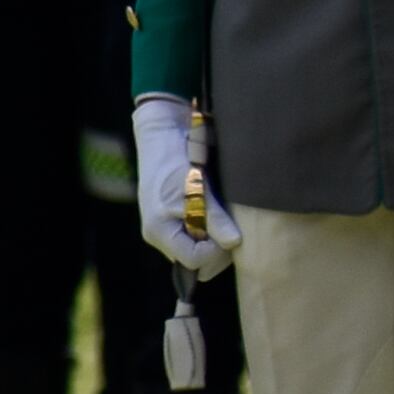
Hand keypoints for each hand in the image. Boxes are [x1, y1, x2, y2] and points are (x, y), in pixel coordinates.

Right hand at [129, 95, 234, 272]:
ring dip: (217, 235)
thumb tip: (234, 242)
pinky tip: (222, 210)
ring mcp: (170, 225)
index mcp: (159, 231)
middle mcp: (162, 233)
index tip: (233, 235)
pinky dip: (214, 225)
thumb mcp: (194, 188)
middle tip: (235, 226)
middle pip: (197, 257)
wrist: (163, 133)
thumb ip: (213, 216)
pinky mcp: (180, 214)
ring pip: (200, 245)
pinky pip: (200, 232)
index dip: (215, 253)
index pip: (193, 261)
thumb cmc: (175, 159)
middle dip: (218, 247)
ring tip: (227, 214)